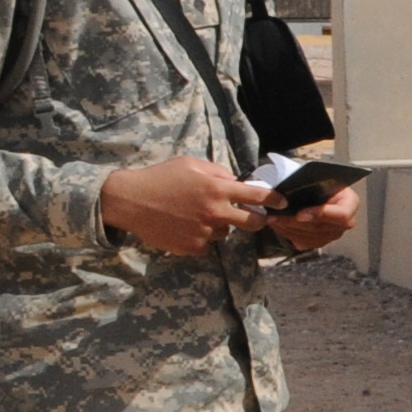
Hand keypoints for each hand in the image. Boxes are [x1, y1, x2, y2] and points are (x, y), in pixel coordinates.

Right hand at [101, 156, 268, 257]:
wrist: (128, 201)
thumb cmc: (160, 178)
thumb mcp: (190, 165)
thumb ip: (218, 172)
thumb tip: (237, 182)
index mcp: (216, 189)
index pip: (257, 196)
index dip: (275, 200)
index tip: (283, 203)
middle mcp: (214, 212)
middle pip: (253, 223)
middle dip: (258, 220)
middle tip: (254, 217)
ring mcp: (204, 232)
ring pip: (226, 232)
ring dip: (219, 225)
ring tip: (195, 215)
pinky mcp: (192, 247)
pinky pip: (208, 244)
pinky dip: (202, 237)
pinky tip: (185, 226)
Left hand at [270, 182, 359, 251]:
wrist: (316, 191)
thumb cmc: (318, 182)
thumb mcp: (318, 179)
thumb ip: (311, 186)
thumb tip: (293, 198)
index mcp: (350, 203)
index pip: (342, 215)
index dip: (321, 214)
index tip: (299, 214)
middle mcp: (346, 222)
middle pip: (321, 228)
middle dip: (295, 222)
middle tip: (275, 216)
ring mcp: (333, 234)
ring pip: (309, 237)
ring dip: (288, 228)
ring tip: (272, 218)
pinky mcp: (320, 242)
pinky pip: (303, 242)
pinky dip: (287, 234)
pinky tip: (277, 224)